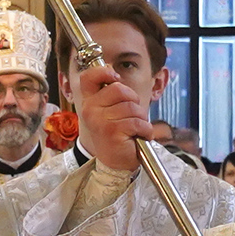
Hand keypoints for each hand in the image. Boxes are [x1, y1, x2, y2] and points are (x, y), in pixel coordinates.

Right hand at [73, 58, 149, 172]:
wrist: (115, 163)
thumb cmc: (117, 135)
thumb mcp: (110, 111)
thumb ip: (111, 94)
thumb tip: (115, 75)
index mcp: (89, 102)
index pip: (89, 78)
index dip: (103, 72)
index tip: (115, 78)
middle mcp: (90, 110)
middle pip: (119, 89)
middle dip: (133, 101)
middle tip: (131, 116)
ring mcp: (100, 121)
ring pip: (132, 107)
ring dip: (141, 119)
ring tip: (135, 130)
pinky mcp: (113, 131)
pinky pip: (138, 122)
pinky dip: (145, 130)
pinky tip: (139, 137)